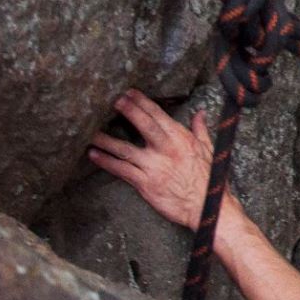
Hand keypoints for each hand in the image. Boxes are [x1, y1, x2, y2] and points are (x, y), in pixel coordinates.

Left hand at [88, 90, 217, 229]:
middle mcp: (166, 150)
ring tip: (91, 132)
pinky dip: (107, 162)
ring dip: (106, 140)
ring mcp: (154, 167)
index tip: (130, 93)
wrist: (206, 206)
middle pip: (144, 125)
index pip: (158, 115)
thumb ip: (200, 130)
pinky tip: (94, 155)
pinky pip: (122, 171)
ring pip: (125, 149)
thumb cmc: (209, 179)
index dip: (142, 102)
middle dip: (128, 111)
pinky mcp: (145, 184)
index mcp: (181, 139)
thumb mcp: (208, 149)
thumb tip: (199, 114)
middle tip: (114, 100)